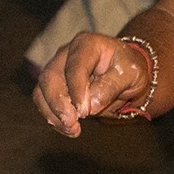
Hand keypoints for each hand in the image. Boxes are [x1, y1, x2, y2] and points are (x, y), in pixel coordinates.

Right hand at [32, 32, 148, 136]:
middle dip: (58, 104)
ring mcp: (56, 69)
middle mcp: (66, 54)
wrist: (124, 74)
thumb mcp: (131, 74)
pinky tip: (68, 128)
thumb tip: (91, 104)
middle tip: (72, 123)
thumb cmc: (128, 69)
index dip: (76, 91)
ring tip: (71, 129)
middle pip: (50, 77)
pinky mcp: (53, 86)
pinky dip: (53, 118)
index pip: (75, 67)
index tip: (83, 112)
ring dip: (52, 114)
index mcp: (87, 44)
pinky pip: (43, 102)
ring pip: (41, 91)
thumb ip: (111, 86)